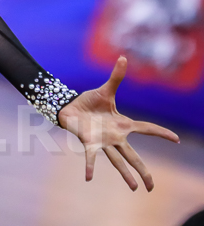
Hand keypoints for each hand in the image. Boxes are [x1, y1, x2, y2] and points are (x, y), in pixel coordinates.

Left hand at [58, 56, 179, 191]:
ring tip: (133, 188)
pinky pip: (90, 156)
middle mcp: (115, 137)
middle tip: (152, 188)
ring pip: (116, 161)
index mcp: (122, 124)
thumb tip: (123, 57)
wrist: (69, 106)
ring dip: (124, 175)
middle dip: (143, 171)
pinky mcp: (88, 142)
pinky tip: (88, 179)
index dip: (161, 133)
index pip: (146, 128)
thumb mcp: (105, 90)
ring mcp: (103, 141)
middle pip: (133, 156)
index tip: (177, 139)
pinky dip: (89, 167)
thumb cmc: (89, 102)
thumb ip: (116, 77)